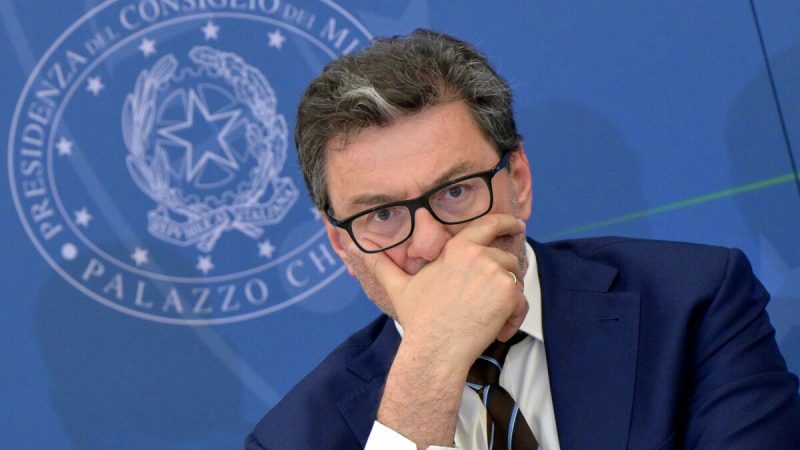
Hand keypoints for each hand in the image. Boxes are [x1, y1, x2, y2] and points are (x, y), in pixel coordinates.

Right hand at [359, 214, 528, 372]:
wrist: (436, 347)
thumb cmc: (419, 319)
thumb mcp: (398, 287)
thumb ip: (381, 265)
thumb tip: (352, 246)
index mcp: (457, 248)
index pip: (489, 224)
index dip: (508, 222)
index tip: (518, 225)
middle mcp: (479, 255)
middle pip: (507, 259)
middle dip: (507, 279)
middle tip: (498, 299)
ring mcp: (495, 273)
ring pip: (516, 282)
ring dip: (510, 302)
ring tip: (492, 322)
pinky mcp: (508, 294)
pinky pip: (521, 303)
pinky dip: (514, 319)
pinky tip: (498, 331)